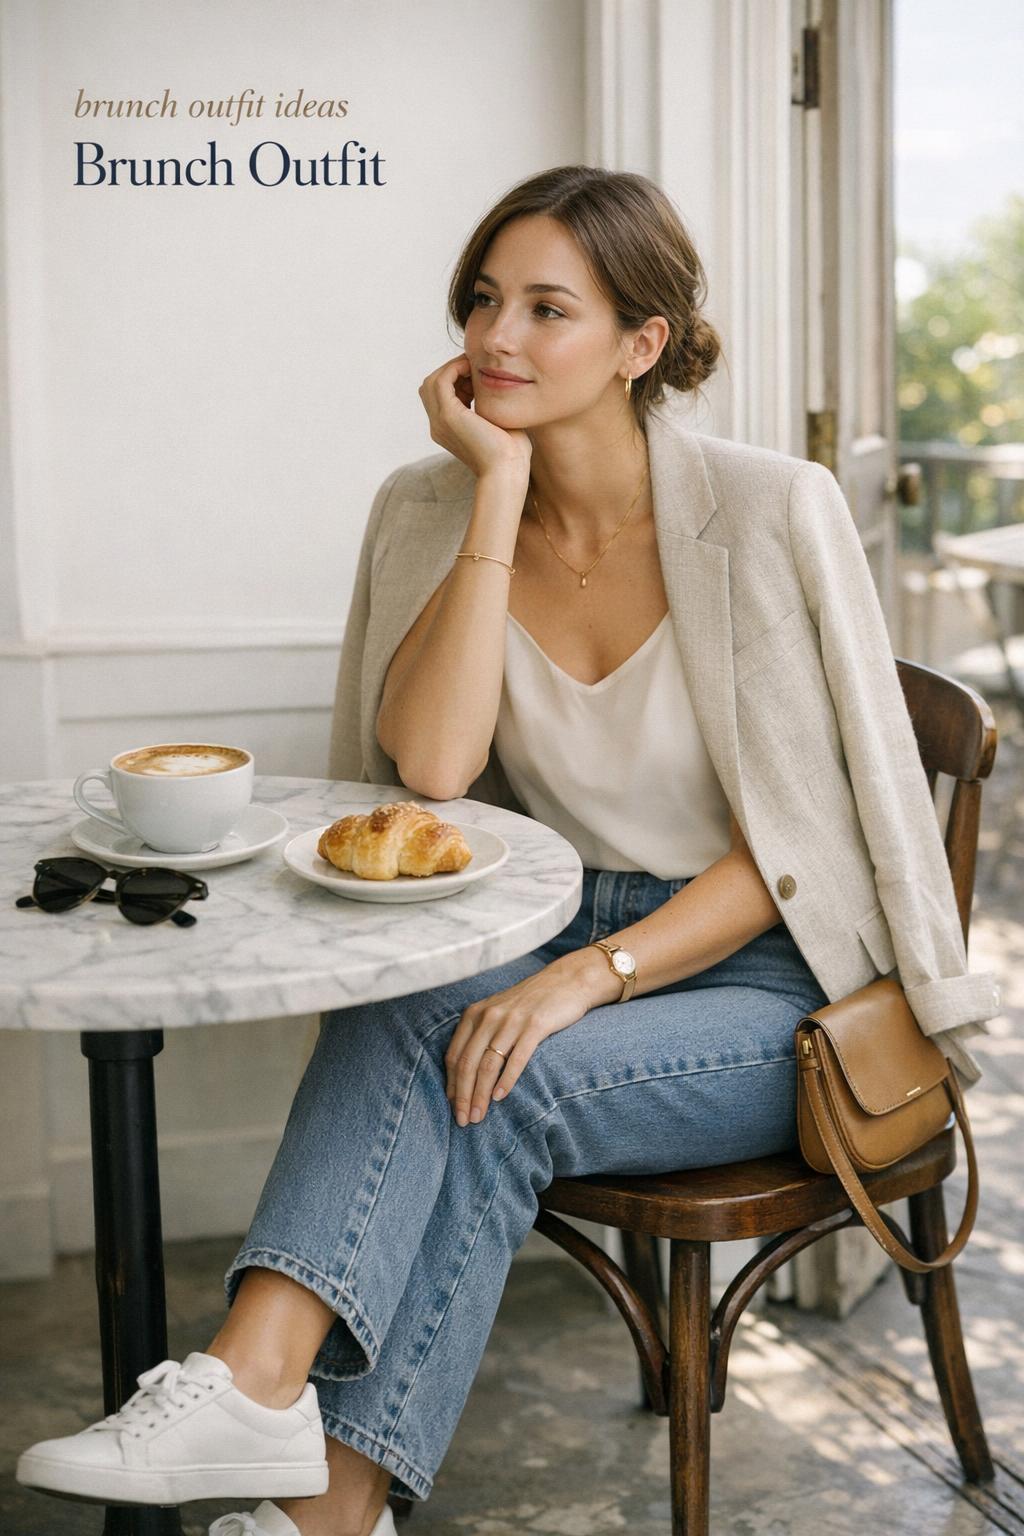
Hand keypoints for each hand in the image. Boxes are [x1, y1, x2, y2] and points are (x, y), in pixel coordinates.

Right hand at [418, 355, 532, 481]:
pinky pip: (441, 381)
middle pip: (430, 387)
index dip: (456, 380)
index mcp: (447, 431)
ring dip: (451, 368)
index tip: (477, 375)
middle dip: (450, 372)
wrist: (507, 470)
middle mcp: (438, 427)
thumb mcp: (496, 423)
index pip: (440, 396)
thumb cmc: (510, 452)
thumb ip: (489, 405)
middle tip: (474, 368)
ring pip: (432, 382)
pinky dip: (454, 369)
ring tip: (473, 367)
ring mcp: (440, 422)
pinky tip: (473, 369)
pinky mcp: (448, 416)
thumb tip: (497, 386)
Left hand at [444, 956, 600, 1126]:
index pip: (454, 1055)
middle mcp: (488, 1016)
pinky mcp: (535, 1025)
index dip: (451, 1085)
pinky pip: (516, 1058)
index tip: (453, 1108)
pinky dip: (506, 1080)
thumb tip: (464, 1077)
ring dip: (481, 1094)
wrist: (566, 981)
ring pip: (488, 1064)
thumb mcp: (497, 1013)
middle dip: (463, 1096)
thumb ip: (480, 1036)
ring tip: (480, 1116)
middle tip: (464, 1121)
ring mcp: (511, 1020)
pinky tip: (500, 1097)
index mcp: (474, 1014)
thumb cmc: (530, 1004)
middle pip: (468, 1063)